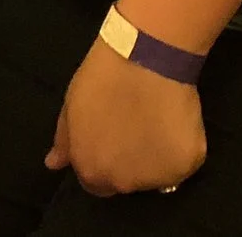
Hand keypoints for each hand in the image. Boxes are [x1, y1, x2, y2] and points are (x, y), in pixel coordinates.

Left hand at [45, 33, 205, 196]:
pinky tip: (175, 121)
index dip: (103, 159)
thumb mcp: (71, 106)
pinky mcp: (188, 165)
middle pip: (127, 180)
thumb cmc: (102, 79)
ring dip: (156, 156)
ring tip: (156, 120)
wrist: (144, 58)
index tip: (113, 137)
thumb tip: (53, 164)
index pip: (96, 182)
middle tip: (135, 125)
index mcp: (92, 170)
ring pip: (157, 174)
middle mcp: (124, 183)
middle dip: (129, 160)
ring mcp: (158, 178)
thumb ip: (64, 141)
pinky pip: (185, 163)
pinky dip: (182, 148)